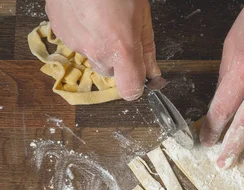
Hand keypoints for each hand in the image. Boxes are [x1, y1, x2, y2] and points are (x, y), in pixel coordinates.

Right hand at [45, 0, 160, 100]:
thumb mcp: (142, 17)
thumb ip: (147, 50)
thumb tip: (153, 73)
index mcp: (121, 49)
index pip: (129, 91)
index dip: (135, 86)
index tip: (139, 77)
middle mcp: (96, 50)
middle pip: (111, 71)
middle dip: (118, 58)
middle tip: (121, 32)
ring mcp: (74, 42)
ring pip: (92, 55)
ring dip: (99, 44)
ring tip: (103, 17)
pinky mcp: (59, 31)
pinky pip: (75, 40)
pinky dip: (82, 31)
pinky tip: (88, 12)